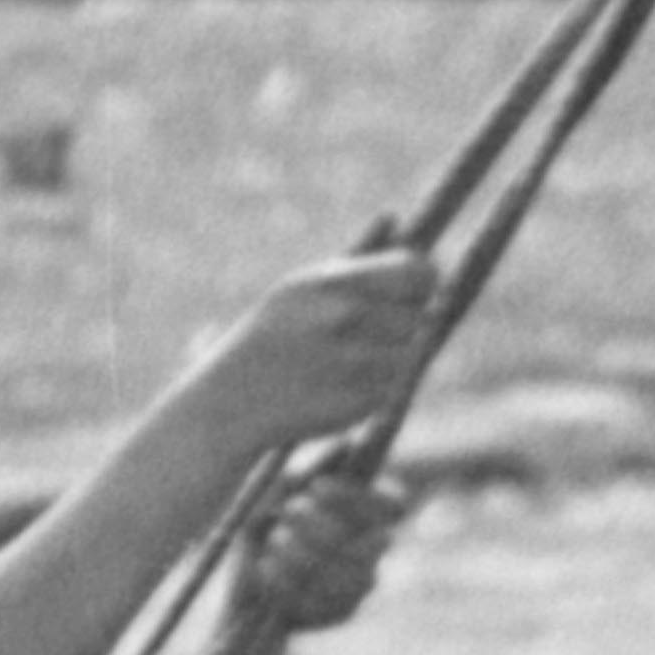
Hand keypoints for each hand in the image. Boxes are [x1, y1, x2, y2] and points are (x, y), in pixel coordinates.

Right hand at [156, 247, 433, 468]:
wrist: (232, 401)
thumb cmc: (275, 337)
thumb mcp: (303, 288)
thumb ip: (361, 269)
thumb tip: (420, 251)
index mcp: (331, 282)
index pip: (418, 272)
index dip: (423, 284)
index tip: (413, 294)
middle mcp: (343, 318)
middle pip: (419, 317)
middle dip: (401, 327)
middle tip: (362, 336)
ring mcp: (350, 362)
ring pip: (411, 357)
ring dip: (391, 362)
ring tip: (345, 365)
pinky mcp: (357, 402)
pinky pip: (393, 390)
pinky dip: (375, 391)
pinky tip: (338, 389)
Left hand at [233, 454, 405, 635]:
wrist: (239, 582)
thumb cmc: (262, 524)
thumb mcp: (277, 490)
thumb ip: (312, 471)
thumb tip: (346, 445)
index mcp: (365, 513)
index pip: (394, 506)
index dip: (360, 497)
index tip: (316, 487)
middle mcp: (372, 549)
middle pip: (373, 542)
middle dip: (322, 526)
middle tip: (285, 515)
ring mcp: (360, 585)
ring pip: (348, 575)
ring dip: (302, 554)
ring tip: (273, 541)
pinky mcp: (340, 614)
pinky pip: (323, 603)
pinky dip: (288, 583)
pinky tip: (266, 569)